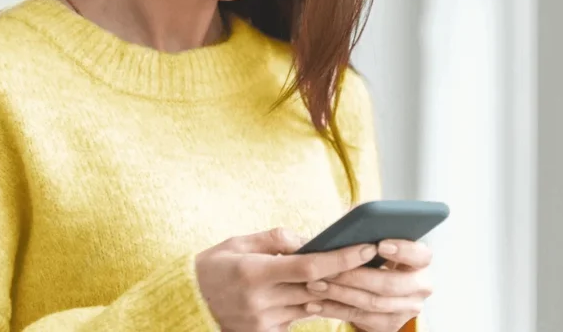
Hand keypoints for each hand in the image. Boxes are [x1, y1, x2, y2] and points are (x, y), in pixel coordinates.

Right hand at [195, 227, 379, 331]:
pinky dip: (316, 305)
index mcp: (254, 273)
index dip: (341, 258)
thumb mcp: (238, 242)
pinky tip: (333, 294)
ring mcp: (264, 323)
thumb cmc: (214, 266)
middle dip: (347, 274)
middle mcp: (261, 301)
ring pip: (314, 306)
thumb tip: (308, 240)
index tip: (366, 247)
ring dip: (337, 292)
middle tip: (374, 260)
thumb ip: (274, 239)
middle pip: (318, 289)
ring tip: (361, 276)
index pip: (309, 267)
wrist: (188, 304)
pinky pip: (301, 318)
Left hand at [300, 239, 432, 331]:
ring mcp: (407, 309)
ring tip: (315, 284)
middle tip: (330, 269)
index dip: (402, 250)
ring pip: (372, 303)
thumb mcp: (374, 240)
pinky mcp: (390, 325)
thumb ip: (368, 229)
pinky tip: (315, 303)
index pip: (421, 255)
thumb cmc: (372, 256)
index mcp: (421, 261)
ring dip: (340, 294)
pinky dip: (335, 310)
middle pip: (391, 284)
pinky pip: (360, 318)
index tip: (378, 244)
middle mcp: (420, 287)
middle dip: (357, 276)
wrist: (376, 288)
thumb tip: (353, 215)